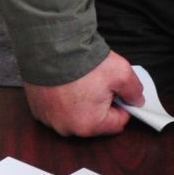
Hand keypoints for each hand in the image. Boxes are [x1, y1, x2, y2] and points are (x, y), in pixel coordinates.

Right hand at [23, 51, 144, 137]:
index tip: (115, 90)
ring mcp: (48, 119)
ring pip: (73, 115)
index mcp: (89, 125)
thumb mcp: (122, 72)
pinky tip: (61, 83)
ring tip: (77, 81)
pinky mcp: (36, 108)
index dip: (121, 105)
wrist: (49, 46)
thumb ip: (135, 91)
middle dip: (98, 104)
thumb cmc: (83, 62)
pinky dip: (59, 99)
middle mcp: (66, 128)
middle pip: (94, 120)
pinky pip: (55, 109)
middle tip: (96, 83)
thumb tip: (137, 101)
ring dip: (77, 103)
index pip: (117, 122)